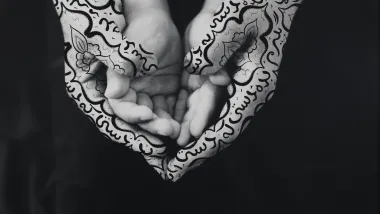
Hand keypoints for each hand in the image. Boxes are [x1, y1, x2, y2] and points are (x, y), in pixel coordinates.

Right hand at [106, 8, 181, 138]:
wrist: (157, 21)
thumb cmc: (138, 33)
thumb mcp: (127, 52)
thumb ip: (119, 72)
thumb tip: (111, 94)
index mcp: (120, 86)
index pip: (123, 107)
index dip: (133, 115)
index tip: (147, 115)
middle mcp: (134, 93)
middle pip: (142, 115)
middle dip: (154, 124)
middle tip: (168, 130)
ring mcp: (151, 92)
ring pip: (158, 114)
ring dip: (166, 123)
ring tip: (177, 130)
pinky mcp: (167, 89)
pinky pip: (172, 106)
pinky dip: (177, 114)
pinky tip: (184, 122)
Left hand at [167, 0, 302, 180]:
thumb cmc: (247, 3)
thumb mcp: (230, 22)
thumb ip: (215, 49)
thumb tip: (201, 75)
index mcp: (254, 82)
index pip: (228, 124)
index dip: (204, 146)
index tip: (184, 162)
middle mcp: (248, 89)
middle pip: (222, 129)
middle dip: (198, 150)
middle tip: (175, 170)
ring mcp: (238, 85)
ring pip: (215, 120)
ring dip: (195, 139)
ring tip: (176, 157)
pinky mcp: (226, 77)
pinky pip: (210, 105)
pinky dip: (194, 119)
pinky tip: (181, 129)